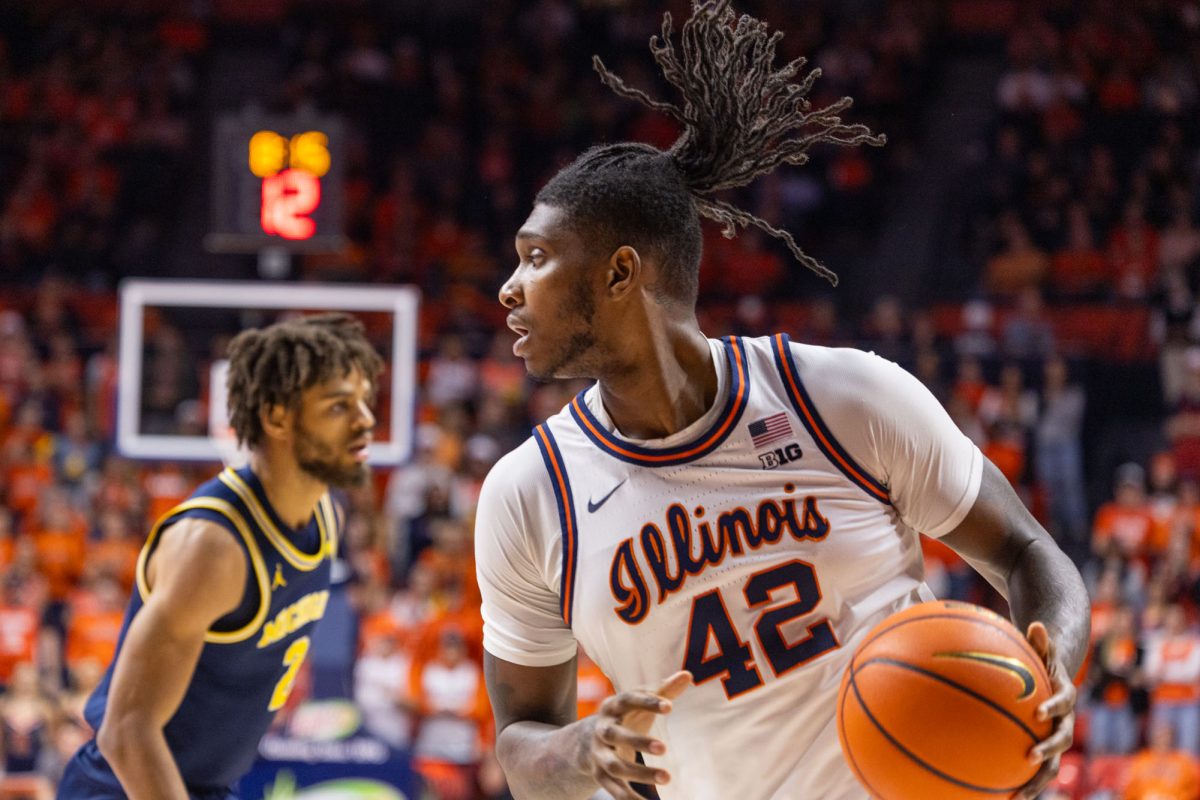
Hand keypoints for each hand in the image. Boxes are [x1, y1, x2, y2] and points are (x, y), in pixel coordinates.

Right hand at [577, 670, 691, 799]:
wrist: (586, 741)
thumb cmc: (625, 717)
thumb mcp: (639, 702)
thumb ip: (662, 690)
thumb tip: (687, 674)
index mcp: (612, 706)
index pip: (627, 700)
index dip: (647, 702)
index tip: (669, 707)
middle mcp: (602, 729)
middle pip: (615, 735)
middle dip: (638, 741)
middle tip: (664, 748)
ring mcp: (598, 754)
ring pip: (615, 766)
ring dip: (640, 773)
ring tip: (667, 777)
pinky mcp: (600, 774)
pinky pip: (614, 789)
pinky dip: (630, 798)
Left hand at [1018, 622, 1076, 799]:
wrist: (1055, 675)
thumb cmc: (1041, 658)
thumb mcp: (1041, 648)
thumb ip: (1040, 640)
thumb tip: (1036, 624)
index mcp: (1064, 695)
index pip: (1063, 703)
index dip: (1053, 707)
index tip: (1037, 712)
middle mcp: (1064, 720)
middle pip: (1062, 740)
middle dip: (1049, 751)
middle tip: (1030, 757)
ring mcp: (1054, 736)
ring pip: (1051, 764)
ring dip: (1037, 780)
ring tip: (1018, 797)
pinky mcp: (1042, 747)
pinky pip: (1033, 767)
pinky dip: (1019, 781)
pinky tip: (997, 795)